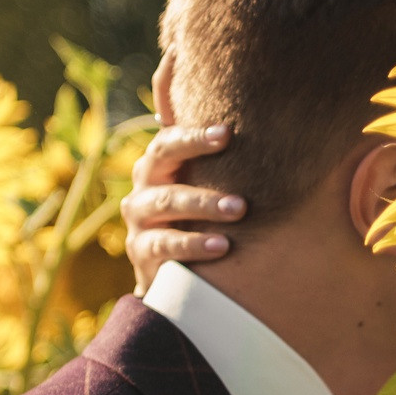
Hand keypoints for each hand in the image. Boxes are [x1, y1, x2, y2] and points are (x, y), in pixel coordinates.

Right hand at [123, 122, 246, 293]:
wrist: (171, 276)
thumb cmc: (197, 220)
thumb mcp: (202, 189)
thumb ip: (217, 159)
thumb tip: (257, 119)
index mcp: (157, 165)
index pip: (169, 140)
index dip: (194, 135)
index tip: (226, 133)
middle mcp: (143, 187)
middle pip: (161, 161)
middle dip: (198, 157)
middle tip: (239, 171)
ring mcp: (139, 220)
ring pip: (167, 202)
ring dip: (204, 204)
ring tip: (239, 210)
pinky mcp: (140, 253)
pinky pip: (164, 244)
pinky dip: (193, 244)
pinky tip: (222, 246)